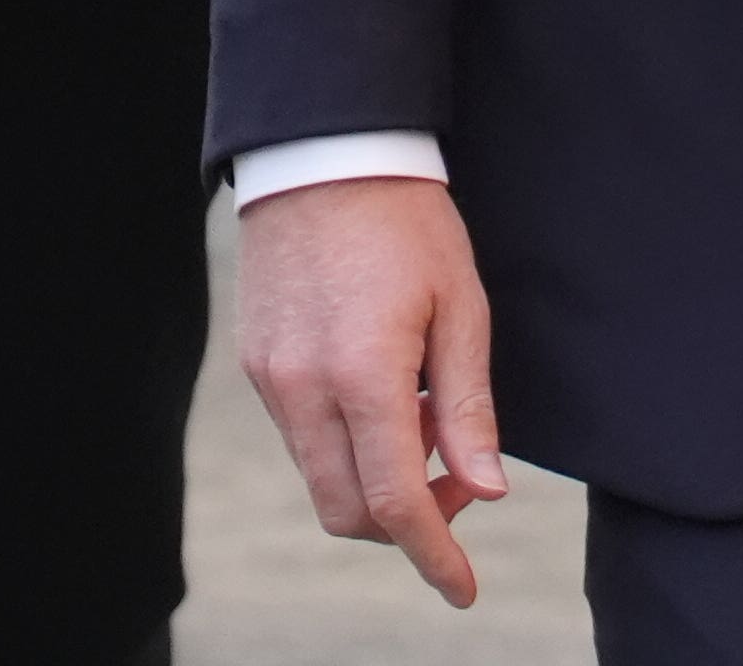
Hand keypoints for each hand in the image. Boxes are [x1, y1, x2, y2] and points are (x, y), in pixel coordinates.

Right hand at [239, 174, 505, 604]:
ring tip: (426, 421)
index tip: (463, 589)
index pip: (396, 503)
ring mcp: (272, 379)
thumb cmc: (410, 223)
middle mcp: (304, 388)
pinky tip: (385, 398)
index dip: (434, 556)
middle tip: (459, 479)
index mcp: (364, 375)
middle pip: (348, 510)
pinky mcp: (257, 364)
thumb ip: (469, 405)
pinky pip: (300, 436)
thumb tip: (485, 491)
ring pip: (320, 477)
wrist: (327, 154)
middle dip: (405, 523)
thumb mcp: (463, 305)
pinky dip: (345, 445)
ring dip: (374, 482)